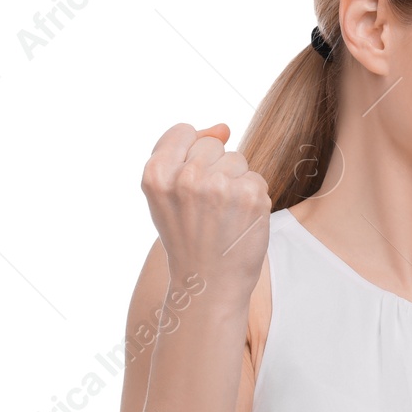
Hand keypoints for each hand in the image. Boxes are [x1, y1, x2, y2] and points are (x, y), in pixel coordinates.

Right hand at [141, 121, 270, 299]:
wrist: (209, 284)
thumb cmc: (187, 236)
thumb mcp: (167, 193)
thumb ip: (184, 151)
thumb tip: (224, 127)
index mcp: (155, 174)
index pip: (183, 132)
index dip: (190, 157)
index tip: (188, 188)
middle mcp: (186, 177)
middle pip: (213, 146)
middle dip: (214, 171)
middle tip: (205, 210)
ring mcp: (219, 186)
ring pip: (237, 159)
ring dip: (235, 183)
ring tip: (222, 216)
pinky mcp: (250, 195)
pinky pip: (256, 177)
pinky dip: (252, 198)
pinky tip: (240, 222)